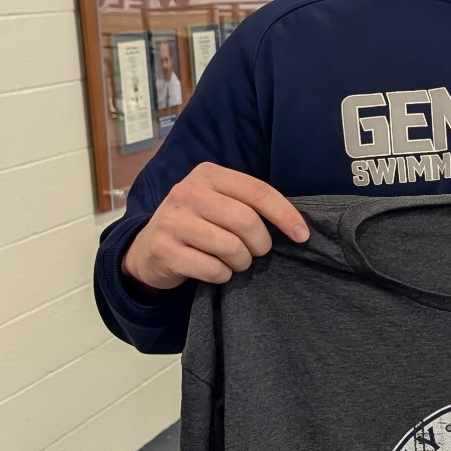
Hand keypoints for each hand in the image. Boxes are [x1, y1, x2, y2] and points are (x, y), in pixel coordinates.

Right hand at [122, 161, 308, 290]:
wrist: (148, 248)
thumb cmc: (197, 225)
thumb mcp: (219, 202)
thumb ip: (249, 204)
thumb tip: (296, 226)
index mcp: (208, 174)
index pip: (258, 191)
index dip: (285, 215)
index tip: (302, 235)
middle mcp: (187, 191)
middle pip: (247, 221)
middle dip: (261, 244)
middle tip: (257, 252)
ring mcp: (172, 220)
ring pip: (231, 248)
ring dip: (241, 262)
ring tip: (234, 260)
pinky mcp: (164, 249)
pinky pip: (213, 269)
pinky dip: (222, 275)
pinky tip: (214, 269)